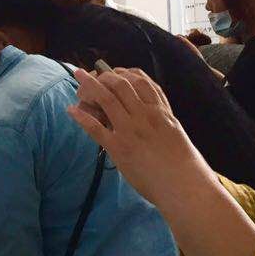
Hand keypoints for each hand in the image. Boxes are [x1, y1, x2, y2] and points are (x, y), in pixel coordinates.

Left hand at [67, 67, 201, 208]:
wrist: (183, 184)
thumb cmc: (183, 163)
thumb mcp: (175, 131)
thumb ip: (161, 119)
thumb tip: (152, 112)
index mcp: (160, 111)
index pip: (141, 81)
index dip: (125, 72)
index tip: (116, 71)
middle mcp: (144, 115)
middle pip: (121, 84)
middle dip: (104, 75)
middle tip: (93, 75)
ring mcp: (130, 130)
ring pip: (107, 99)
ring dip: (90, 85)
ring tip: (78, 76)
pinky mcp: (119, 148)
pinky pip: (96, 128)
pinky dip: (82, 117)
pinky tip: (71, 110)